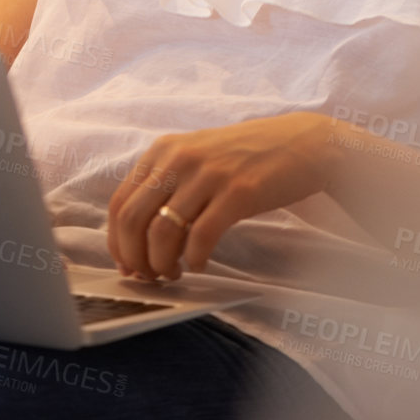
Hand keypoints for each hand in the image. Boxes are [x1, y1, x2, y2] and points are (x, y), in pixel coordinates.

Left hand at [105, 111, 338, 281]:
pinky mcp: (238, 192)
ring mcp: (208, 174)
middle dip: (135, 258)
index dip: (117, 242)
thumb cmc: (247, 158)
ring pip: (162, 232)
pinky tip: (200, 265)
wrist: (302, 143)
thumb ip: (167, 186)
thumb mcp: (197, 159)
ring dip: (162, 264)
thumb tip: (138, 236)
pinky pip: (201, 237)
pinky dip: (195, 259)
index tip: (127, 266)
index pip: (119, 203)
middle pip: (132, 220)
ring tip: (175, 273)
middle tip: (150, 276)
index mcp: (163, 151)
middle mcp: (179, 159)